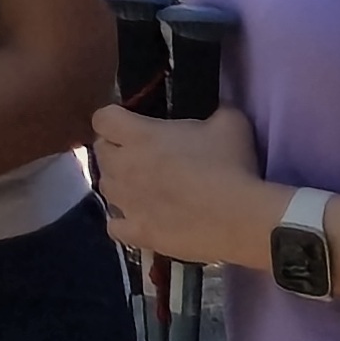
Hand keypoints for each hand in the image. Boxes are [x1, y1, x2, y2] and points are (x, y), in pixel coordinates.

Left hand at [93, 101, 267, 270]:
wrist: (239, 219)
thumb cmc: (232, 166)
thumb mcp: (230, 123)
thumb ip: (214, 110)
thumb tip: (214, 107)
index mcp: (140, 136)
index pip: (103, 119)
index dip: (114, 118)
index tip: (131, 122)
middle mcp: (123, 167)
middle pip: (100, 151)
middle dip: (115, 148)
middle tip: (140, 152)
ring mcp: (126, 202)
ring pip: (104, 187)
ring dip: (118, 182)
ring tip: (141, 185)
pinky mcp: (136, 232)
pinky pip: (114, 225)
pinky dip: (123, 220)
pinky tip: (140, 218)